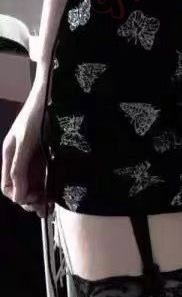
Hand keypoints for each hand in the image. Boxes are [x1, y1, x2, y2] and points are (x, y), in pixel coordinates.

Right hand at [1, 79, 49, 217]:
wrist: (54, 92)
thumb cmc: (38, 112)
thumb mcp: (26, 141)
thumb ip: (20, 167)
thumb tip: (18, 197)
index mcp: (10, 154)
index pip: (8, 186)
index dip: (19, 197)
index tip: (35, 200)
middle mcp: (20, 157)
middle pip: (21, 186)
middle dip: (31, 199)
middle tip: (46, 204)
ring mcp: (34, 154)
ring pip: (34, 182)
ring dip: (42, 193)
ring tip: (53, 200)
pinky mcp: (48, 151)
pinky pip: (46, 173)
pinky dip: (50, 183)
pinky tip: (58, 188)